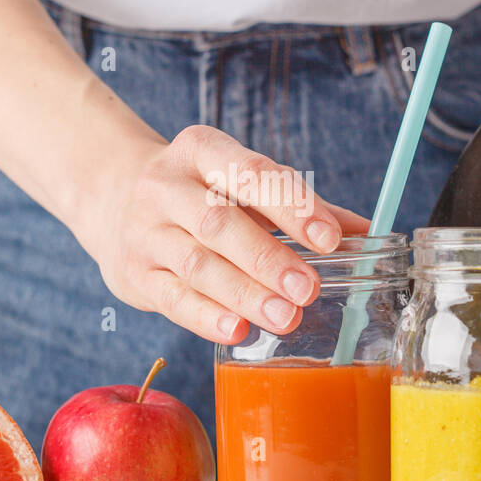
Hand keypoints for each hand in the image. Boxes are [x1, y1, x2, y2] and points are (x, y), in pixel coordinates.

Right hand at [92, 125, 370, 344]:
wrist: (112, 200)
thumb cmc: (199, 193)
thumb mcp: (241, 184)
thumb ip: (300, 206)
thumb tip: (367, 233)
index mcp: (201, 151)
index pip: (249, 173)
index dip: (291, 205)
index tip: (329, 238)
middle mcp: (166, 186)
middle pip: (219, 222)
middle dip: (268, 257)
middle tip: (309, 288)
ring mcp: (145, 231)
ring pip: (197, 263)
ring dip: (244, 292)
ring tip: (285, 316)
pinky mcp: (135, 274)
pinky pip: (172, 297)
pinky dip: (205, 316)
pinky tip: (237, 329)